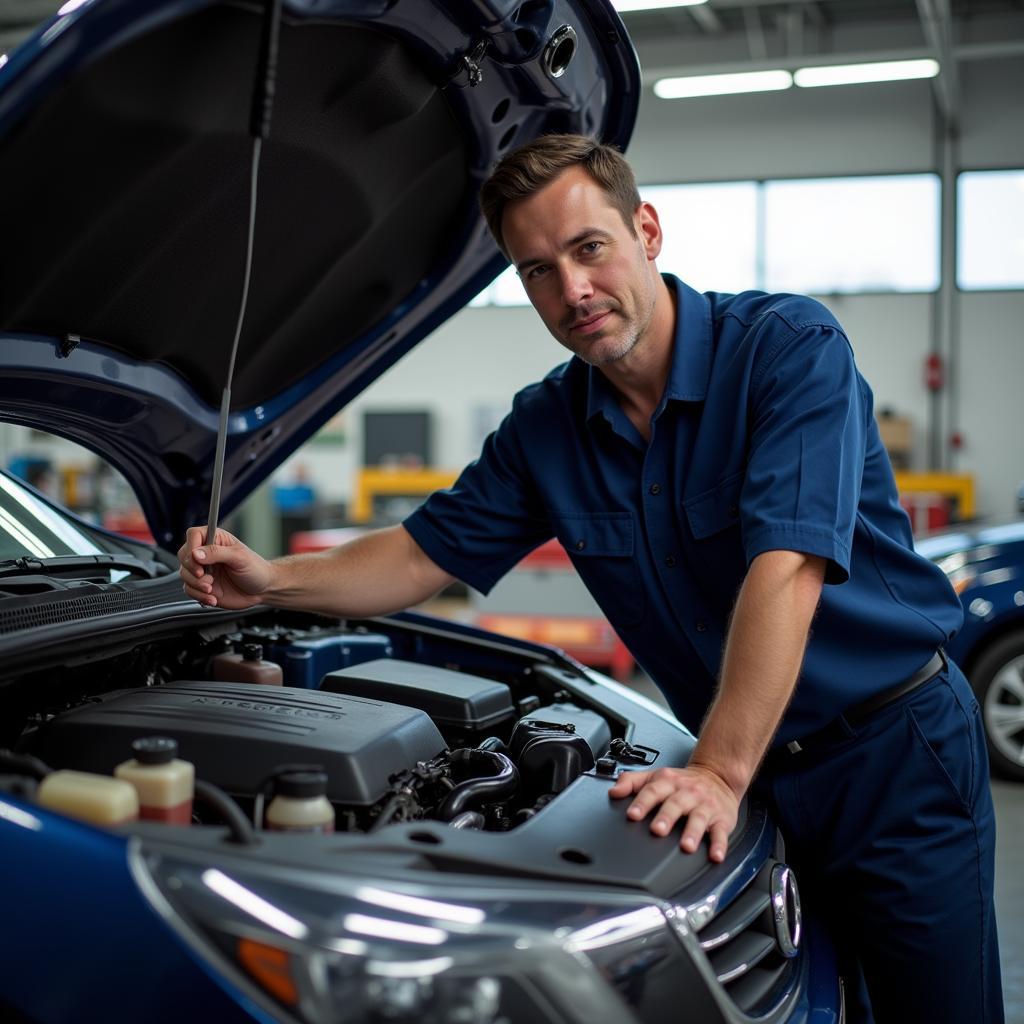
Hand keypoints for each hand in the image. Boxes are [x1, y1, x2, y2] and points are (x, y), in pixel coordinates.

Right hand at [177, 526, 273, 609]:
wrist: (262, 590)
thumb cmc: (255, 569)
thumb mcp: (239, 557)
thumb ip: (217, 553)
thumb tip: (196, 553)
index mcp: (216, 540)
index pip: (194, 535)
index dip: (192, 546)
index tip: (197, 558)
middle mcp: (206, 554)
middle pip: (184, 556)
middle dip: (192, 569)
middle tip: (206, 576)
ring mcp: (203, 571)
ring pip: (184, 574)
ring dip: (196, 585)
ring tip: (211, 588)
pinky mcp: (202, 586)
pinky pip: (189, 590)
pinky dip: (199, 595)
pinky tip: (213, 597)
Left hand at [608, 765, 738, 861]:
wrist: (717, 776)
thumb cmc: (682, 782)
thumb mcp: (656, 776)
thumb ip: (631, 782)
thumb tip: (613, 792)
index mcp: (668, 782)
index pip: (653, 791)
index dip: (642, 803)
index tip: (632, 815)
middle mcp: (687, 793)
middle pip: (675, 804)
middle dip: (666, 817)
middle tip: (657, 830)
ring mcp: (705, 806)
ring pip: (698, 818)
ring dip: (692, 832)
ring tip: (686, 846)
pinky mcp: (721, 819)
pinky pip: (721, 832)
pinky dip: (719, 845)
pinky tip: (715, 855)